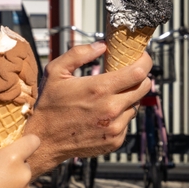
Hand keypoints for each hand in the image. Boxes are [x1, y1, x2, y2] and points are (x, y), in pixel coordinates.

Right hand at [25, 43, 150, 173]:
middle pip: (144, 87)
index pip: (139, 72)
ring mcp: (115, 127)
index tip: (140, 57)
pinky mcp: (115, 140)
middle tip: (127, 75)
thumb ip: (79, 54)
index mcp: (99, 89)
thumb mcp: (55, 72)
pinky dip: (120, 115)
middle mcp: (111, 109)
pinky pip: (127, 122)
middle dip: (140, 77)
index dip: (144, 61)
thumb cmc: (49, 105)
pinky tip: (103, 114)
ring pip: (136, 104)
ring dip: (128, 98)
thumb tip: (103, 46)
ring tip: (109, 97)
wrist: (44, 140)